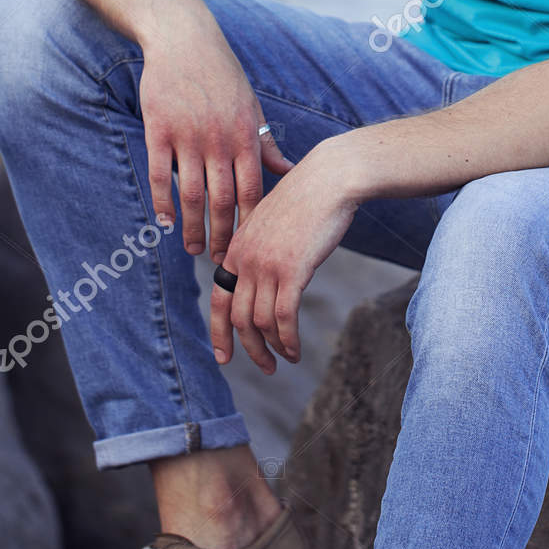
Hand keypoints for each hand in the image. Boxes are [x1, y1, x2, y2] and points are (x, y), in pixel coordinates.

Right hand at [138, 0, 293, 258]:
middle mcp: (218, 140)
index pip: (252, 190)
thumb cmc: (221, 75)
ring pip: (191, 193)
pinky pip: (159, 174)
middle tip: (220, 263)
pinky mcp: (159, 129)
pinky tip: (165, 222)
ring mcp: (187, 135)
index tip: (250, 249)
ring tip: (192, 249)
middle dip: (222, 235)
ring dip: (192, 226)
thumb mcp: (251, 107)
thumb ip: (265, 143)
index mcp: (244, 136)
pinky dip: (162, 201)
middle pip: (222, 200)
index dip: (251, 223)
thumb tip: (289, 170)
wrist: (184, 40)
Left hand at [210, 140, 358, 374]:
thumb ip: (259, 251)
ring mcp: (267, 265)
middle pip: (239, 318)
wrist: (329, 180)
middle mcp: (245, 259)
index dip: (219, 332)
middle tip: (266, 368)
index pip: (219, 299)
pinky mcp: (292, 270)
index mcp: (237, 248)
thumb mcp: (271, 224)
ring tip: (287, 359)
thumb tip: (261, 280)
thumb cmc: (306, 200)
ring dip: (273, 348)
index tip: (224, 357)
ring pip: (261, 322)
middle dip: (250, 349)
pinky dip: (288, 341)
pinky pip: (284, 318)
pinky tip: (296, 351)